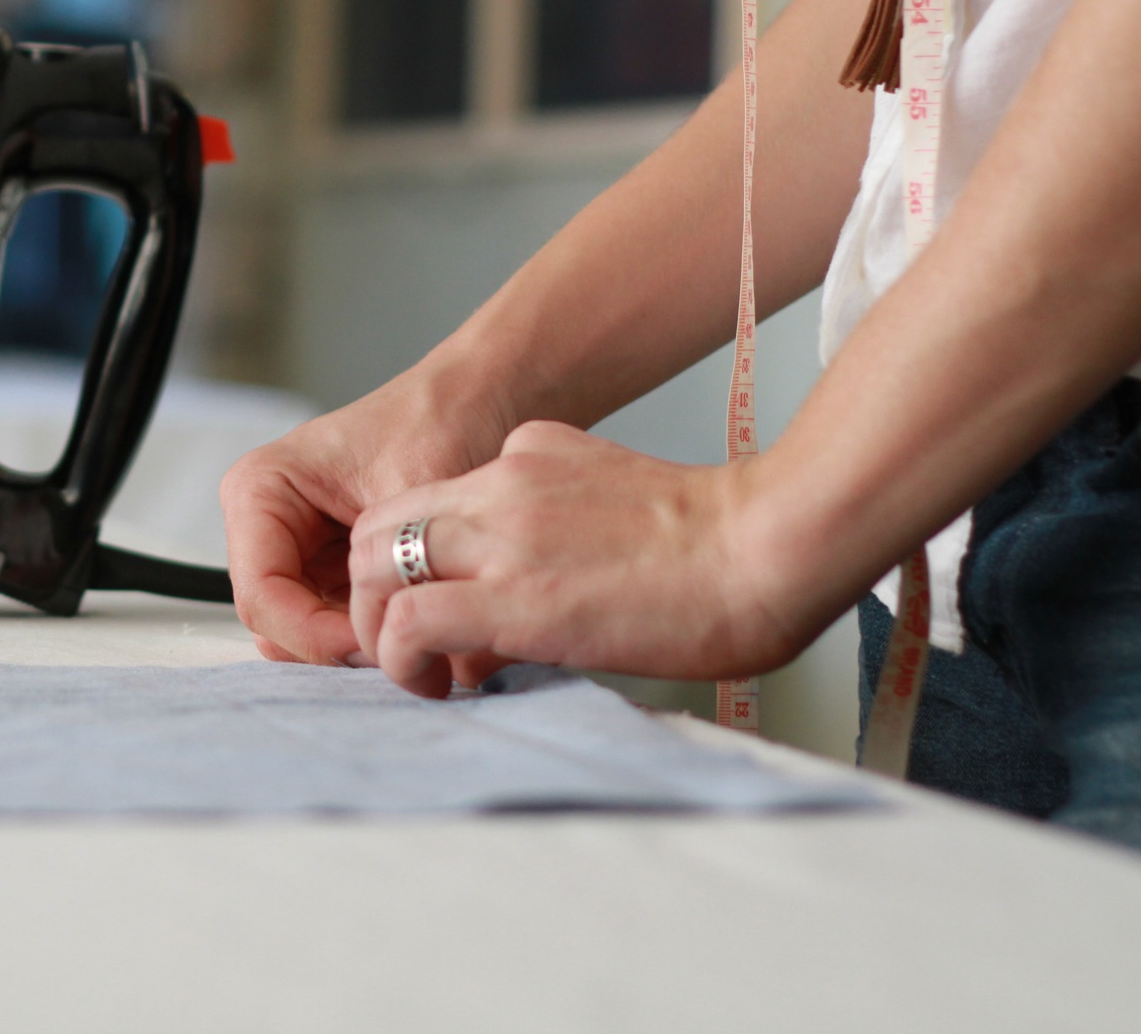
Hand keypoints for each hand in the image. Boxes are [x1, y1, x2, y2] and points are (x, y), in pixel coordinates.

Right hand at [221, 358, 513, 668]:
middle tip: (399, 654)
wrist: (480, 402)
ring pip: (300, 632)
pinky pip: (330, 625)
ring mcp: (293, 548)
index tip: (378, 646)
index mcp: (260, 490)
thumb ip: (386, 574)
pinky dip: (367, 636)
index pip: (262, 597)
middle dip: (333, 647)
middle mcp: (265, 522)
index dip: (315, 636)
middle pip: (274, 621)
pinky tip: (411, 627)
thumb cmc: (441, 422)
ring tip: (411, 640)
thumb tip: (384, 649)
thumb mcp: (411, 496)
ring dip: (351, 647)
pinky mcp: (326, 568)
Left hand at [344, 422, 806, 697]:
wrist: (770, 546)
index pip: (429, 499)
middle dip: (371, 591)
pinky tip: (436, 686)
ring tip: (417, 674)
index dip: (416, 561)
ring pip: (370, 566)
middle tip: (405, 647)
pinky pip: (405, 621)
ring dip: (373, 629)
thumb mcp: (621, 497)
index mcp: (528, 454)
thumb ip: (569, 512)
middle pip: (376, 525)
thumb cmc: (728, 544)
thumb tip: (551, 575)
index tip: (439, 611)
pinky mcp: (511, 596)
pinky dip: (398, 660)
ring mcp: (500, 534)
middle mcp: (499, 482)